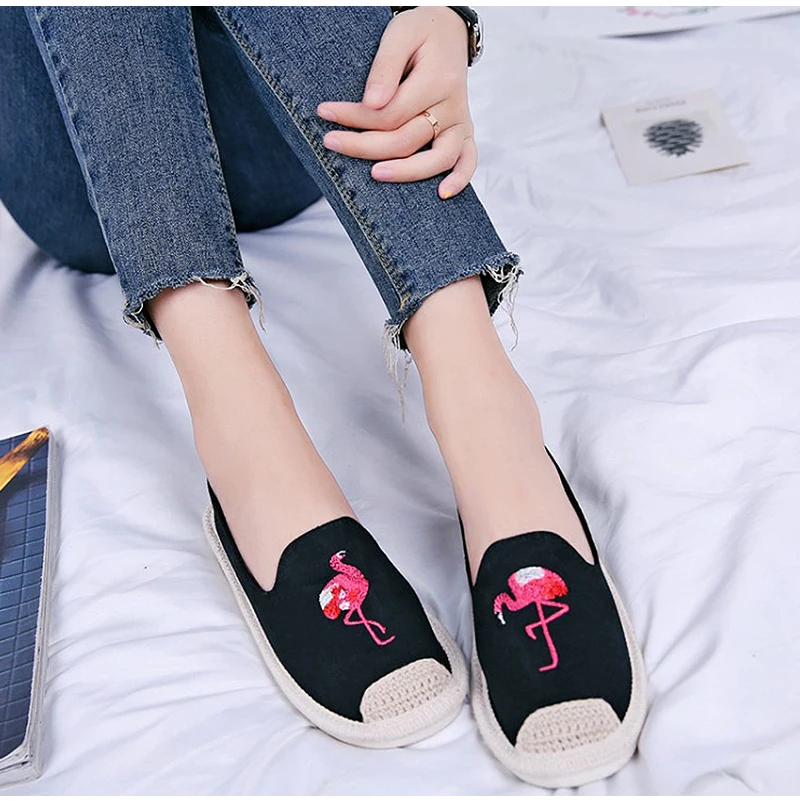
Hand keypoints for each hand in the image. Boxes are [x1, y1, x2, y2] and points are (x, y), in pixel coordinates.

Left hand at [316, 7, 475, 199]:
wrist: (449, 31)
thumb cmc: (420, 33)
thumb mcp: (399, 34)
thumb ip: (385, 67)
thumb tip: (372, 104)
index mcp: (437, 81)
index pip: (390, 112)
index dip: (356, 117)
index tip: (326, 112)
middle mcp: (452, 106)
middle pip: (407, 140)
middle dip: (365, 145)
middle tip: (331, 142)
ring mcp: (460, 123)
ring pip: (437, 159)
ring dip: (406, 172)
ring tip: (374, 174)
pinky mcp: (464, 133)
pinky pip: (469, 161)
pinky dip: (460, 179)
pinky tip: (441, 194)